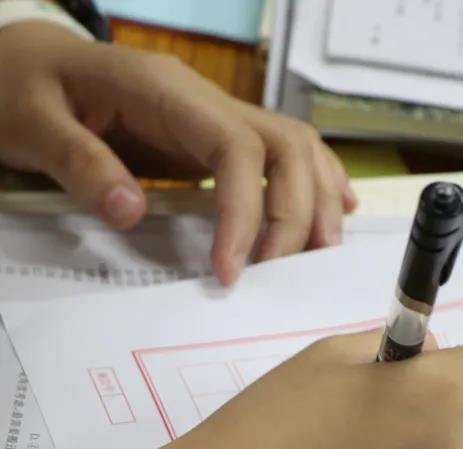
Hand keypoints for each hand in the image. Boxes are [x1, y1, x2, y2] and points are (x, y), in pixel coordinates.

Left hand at [0, 23, 356, 283]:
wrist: (25, 66)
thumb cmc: (23, 90)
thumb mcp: (29, 122)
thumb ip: (78, 162)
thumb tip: (132, 210)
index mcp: (166, 90)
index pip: (237, 148)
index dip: (247, 212)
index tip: (230, 270)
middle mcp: (206, 99)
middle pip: (287, 146)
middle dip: (297, 213)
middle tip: (280, 273)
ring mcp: (217, 116)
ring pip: (299, 148)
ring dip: (318, 202)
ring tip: (317, 256)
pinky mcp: (219, 137)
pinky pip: (286, 153)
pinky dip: (318, 183)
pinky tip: (337, 211)